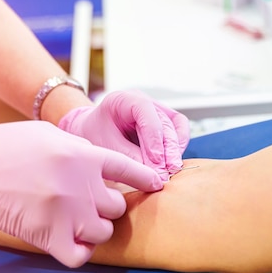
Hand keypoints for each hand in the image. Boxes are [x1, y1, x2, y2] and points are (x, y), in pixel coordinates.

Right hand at [0, 121, 162, 267]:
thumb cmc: (7, 147)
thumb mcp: (51, 135)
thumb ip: (82, 150)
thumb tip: (104, 164)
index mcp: (84, 155)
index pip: (129, 170)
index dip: (145, 179)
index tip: (156, 185)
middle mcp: (81, 184)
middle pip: (117, 207)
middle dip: (107, 206)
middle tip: (89, 203)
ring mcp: (67, 212)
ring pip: (104, 232)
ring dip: (95, 229)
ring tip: (78, 222)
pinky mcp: (48, 236)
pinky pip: (81, 256)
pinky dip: (80, 251)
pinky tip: (70, 241)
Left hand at [58, 90, 190, 177]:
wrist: (92, 132)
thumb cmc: (95, 135)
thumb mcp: (106, 146)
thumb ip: (129, 157)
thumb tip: (153, 173)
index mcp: (124, 99)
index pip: (146, 112)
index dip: (153, 137)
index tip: (155, 161)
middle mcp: (145, 102)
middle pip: (164, 122)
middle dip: (167, 149)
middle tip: (167, 171)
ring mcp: (156, 111)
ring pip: (175, 127)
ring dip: (175, 150)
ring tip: (171, 170)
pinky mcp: (164, 123)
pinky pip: (179, 132)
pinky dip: (177, 148)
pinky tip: (172, 163)